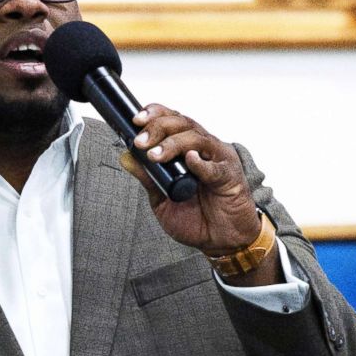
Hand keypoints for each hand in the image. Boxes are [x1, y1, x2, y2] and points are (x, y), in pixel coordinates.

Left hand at [122, 104, 282, 285]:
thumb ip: (147, 178)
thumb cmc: (196, 218)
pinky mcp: (230, 177)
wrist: (220, 240)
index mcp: (187, 148)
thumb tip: (126, 157)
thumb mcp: (162, 199)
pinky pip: (215, 167)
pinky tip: (190, 160)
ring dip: (174, 143)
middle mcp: (203, 148)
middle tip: (141, 142)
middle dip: (158, 128)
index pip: (172, 120)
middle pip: (183, 123)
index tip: (136, 120)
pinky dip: (202, 163)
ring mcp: (218, 160)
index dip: (155, 114)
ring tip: (156, 155)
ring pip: (197, 138)